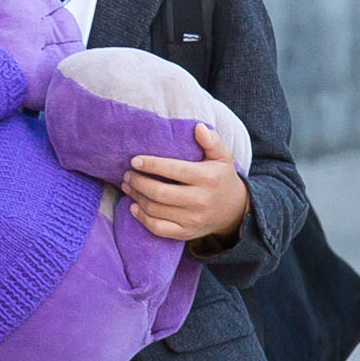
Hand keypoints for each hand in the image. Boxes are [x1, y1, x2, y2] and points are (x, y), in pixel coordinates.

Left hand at [123, 122, 251, 246]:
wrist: (233, 210)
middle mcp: (200, 200)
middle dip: (138, 182)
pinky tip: (133, 207)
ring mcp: (193, 219)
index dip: (151, 165)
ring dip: (136, 197)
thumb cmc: (221, 177)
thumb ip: (212, 140)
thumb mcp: (223, 156)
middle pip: (159, 193)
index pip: (174, 170)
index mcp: (208, 178)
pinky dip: (142, 218)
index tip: (134, 160)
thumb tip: (198, 127)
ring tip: (127, 186)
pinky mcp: (186, 233)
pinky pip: (158, 228)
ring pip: (155, 210)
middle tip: (127, 174)